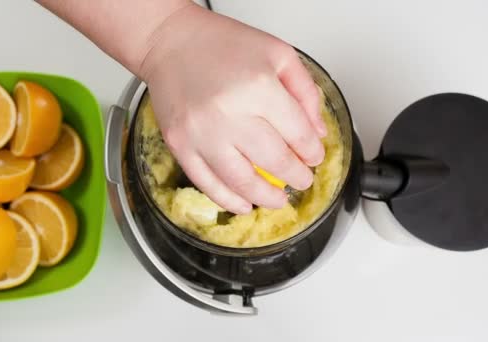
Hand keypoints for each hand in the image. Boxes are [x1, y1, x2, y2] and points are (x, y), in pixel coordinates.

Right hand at [139, 4, 325, 213]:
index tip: (314, 157)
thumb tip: (318, 132)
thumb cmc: (222, 43)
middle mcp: (229, 113)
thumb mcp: (278, 54)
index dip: (311, 152)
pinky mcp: (179, 145)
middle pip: (274, 161)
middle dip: (295, 177)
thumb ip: (305, 92)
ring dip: (265, 197)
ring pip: (241, 181)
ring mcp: (201, 133)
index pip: (297, 134)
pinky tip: (243, 205)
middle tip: (301, 180)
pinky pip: (207, 183)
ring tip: (278, 200)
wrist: (170, 42)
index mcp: (258, 87)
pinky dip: (228, 200)